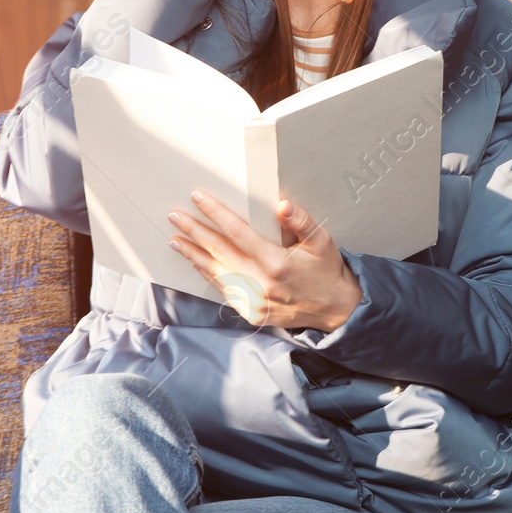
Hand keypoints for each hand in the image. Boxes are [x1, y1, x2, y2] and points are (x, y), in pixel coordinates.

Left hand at [167, 190, 362, 331]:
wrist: (336, 310)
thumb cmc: (327, 270)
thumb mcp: (322, 241)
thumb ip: (301, 221)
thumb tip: (281, 205)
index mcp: (277, 263)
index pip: (238, 233)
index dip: (216, 214)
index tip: (198, 198)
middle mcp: (262, 284)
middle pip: (220, 252)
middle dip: (195, 232)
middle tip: (175, 217)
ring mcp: (254, 301)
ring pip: (216, 273)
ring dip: (194, 255)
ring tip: (175, 240)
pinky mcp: (252, 313)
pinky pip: (224, 291)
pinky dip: (207, 275)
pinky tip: (196, 263)